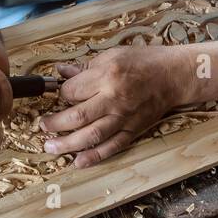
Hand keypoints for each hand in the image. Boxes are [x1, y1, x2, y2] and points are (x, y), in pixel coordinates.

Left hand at [39, 46, 183, 168]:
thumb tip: (60, 73)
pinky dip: (94, 157)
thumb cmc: (144, 61)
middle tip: (43, 127)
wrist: (174, 75)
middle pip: (77, 117)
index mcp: (107, 76)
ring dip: (67, 145)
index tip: (58, 96)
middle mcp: (114, 99)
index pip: (73, 91)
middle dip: (55, 124)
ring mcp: (124, 118)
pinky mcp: (133, 130)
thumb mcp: (112, 55)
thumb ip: (85, 67)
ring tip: (51, 147)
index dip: (61, 95)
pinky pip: (112, 147)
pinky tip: (78, 162)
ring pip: (91, 136)